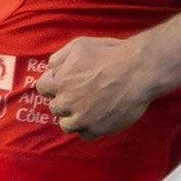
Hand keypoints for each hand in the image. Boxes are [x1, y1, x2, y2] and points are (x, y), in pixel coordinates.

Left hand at [36, 36, 157, 136]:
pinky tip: (98, 117)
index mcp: (60, 81)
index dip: (53, 85)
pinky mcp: (97, 129)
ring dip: (74, 117)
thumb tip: (51, 67)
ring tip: (88, 109)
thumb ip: (60, 57)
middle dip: (65, 101)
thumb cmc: (110, 55)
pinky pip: (84, 135)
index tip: (64, 84)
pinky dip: (89, 128)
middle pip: (56, 107)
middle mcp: (67, 102)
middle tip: (81, 95)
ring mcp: (82, 118)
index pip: (43, 89)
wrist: (138, 71)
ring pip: (67, 125)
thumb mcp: (80, 46)